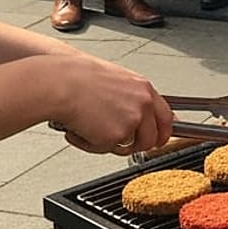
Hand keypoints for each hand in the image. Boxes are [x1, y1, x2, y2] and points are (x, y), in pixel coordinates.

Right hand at [49, 54, 172, 154]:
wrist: (61, 84)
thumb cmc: (79, 79)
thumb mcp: (115, 81)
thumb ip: (130, 97)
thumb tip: (134, 111)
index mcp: (144, 89)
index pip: (166, 116)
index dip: (163, 132)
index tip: (159, 139)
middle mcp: (143, 104)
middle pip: (152, 138)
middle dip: (138, 146)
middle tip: (119, 144)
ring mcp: (132, 121)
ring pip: (128, 147)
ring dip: (110, 144)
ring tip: (90, 128)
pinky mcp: (116, 136)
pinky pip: (105, 149)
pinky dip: (90, 144)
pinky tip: (80, 129)